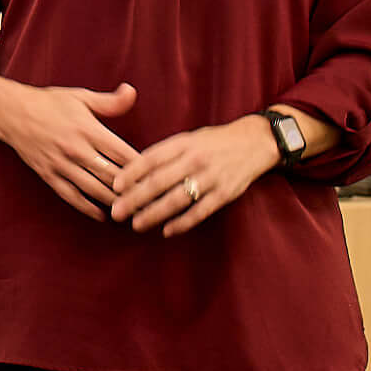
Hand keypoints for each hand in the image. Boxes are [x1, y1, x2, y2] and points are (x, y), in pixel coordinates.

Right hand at [0, 81, 139, 219]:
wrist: (11, 113)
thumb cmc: (49, 103)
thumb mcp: (80, 97)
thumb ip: (109, 102)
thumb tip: (132, 93)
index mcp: (87, 129)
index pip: (121, 153)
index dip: (141, 167)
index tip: (157, 176)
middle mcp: (76, 149)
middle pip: (111, 175)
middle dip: (132, 190)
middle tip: (151, 200)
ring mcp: (61, 165)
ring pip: (94, 189)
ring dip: (114, 202)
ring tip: (132, 211)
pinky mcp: (49, 175)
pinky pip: (71, 196)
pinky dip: (88, 208)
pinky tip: (102, 215)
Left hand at [110, 118, 277, 235]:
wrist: (256, 142)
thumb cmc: (214, 142)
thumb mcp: (189, 139)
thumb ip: (165, 154)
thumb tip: (133, 173)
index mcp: (184, 143)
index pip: (151, 158)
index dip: (131, 173)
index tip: (114, 186)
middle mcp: (196, 159)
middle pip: (160, 181)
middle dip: (135, 198)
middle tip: (117, 212)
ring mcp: (211, 177)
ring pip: (177, 199)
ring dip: (154, 214)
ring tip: (136, 224)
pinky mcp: (225, 194)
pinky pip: (200, 212)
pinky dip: (183, 223)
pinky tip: (167, 231)